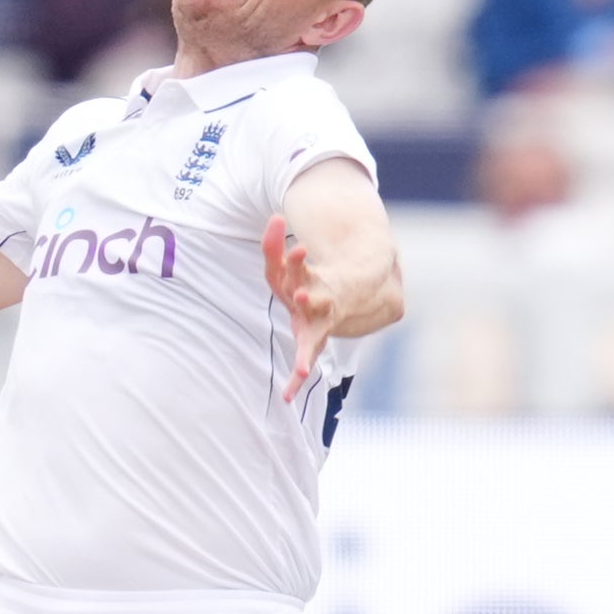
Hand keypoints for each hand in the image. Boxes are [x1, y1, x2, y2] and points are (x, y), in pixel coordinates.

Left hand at [260, 214, 336, 401]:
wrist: (339, 300)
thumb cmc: (303, 281)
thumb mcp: (283, 265)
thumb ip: (273, 243)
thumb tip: (276, 217)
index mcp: (310, 281)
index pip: (299, 269)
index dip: (295, 260)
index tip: (298, 247)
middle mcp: (318, 304)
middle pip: (314, 300)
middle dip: (310, 298)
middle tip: (302, 294)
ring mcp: (318, 325)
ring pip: (314, 336)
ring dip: (307, 350)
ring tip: (304, 368)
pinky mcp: (312, 342)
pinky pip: (305, 361)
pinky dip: (296, 379)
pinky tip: (286, 396)